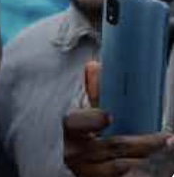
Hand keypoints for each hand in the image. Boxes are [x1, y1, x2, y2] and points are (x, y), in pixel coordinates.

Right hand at [63, 61, 173, 175]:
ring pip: (124, 167)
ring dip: (151, 160)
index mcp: (69, 130)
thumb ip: (91, 93)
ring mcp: (88, 172)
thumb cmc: (81, 136)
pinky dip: (147, 173)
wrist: (78, 164)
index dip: (91, 120)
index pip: (75, 122)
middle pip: (113, 146)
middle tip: (167, 138)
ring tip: (168, 149)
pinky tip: (162, 166)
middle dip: (144, 143)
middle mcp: (75, 153)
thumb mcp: (83, 115)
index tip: (109, 116)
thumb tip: (94, 67)